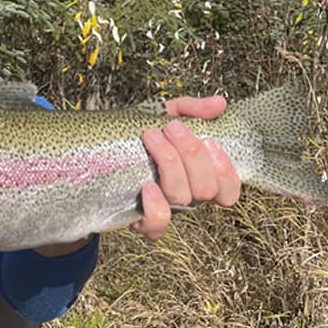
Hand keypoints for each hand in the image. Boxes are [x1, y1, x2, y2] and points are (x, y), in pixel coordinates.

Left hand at [134, 95, 240, 240]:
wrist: (98, 151)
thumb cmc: (139, 134)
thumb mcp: (165, 114)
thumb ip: (192, 109)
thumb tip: (220, 103)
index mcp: (198, 176)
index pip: (228, 189)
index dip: (225, 170)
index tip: (209, 141)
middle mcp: (186, 196)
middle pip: (205, 188)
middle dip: (192, 154)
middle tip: (171, 127)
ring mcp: (166, 209)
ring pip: (181, 197)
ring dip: (170, 164)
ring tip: (151, 136)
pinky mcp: (143, 221)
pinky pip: (157, 224)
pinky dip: (157, 206)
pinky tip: (147, 185)